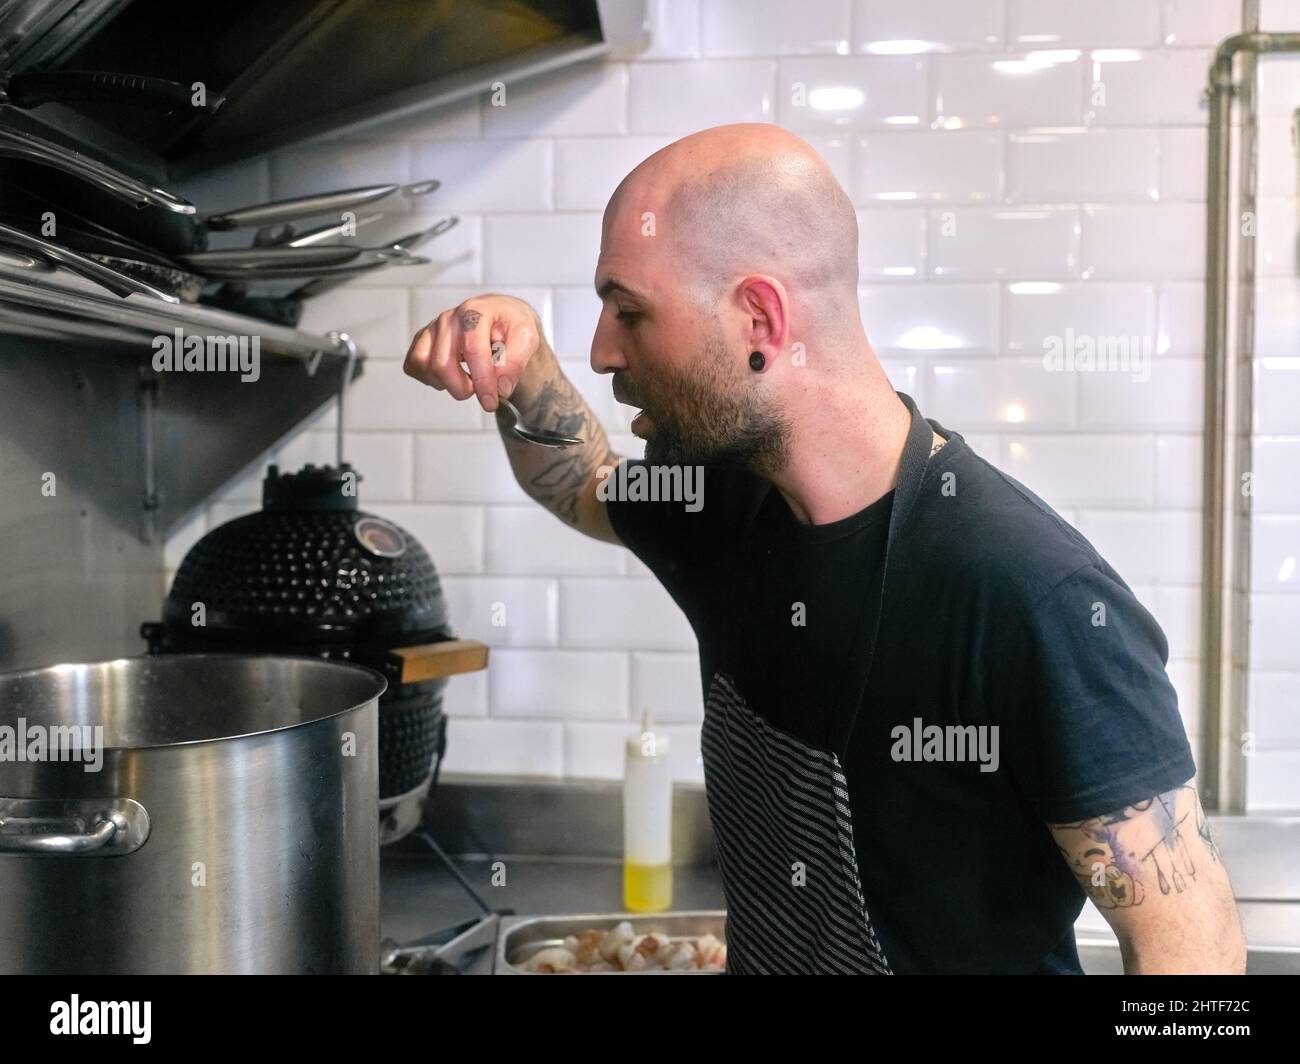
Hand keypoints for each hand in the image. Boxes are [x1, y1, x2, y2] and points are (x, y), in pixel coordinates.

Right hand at [403, 293, 542, 411]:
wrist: (502, 317)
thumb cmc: (511, 326)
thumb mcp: (527, 339)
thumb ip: (515, 363)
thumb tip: (500, 388)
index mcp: (476, 312)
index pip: (473, 350)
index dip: (481, 381)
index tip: (490, 402)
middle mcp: (450, 318)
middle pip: (442, 363)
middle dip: (461, 388)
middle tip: (481, 393)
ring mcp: (433, 328)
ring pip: (423, 365)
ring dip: (445, 383)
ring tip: (466, 380)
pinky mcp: (423, 340)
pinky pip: (414, 365)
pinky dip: (429, 378)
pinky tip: (451, 376)